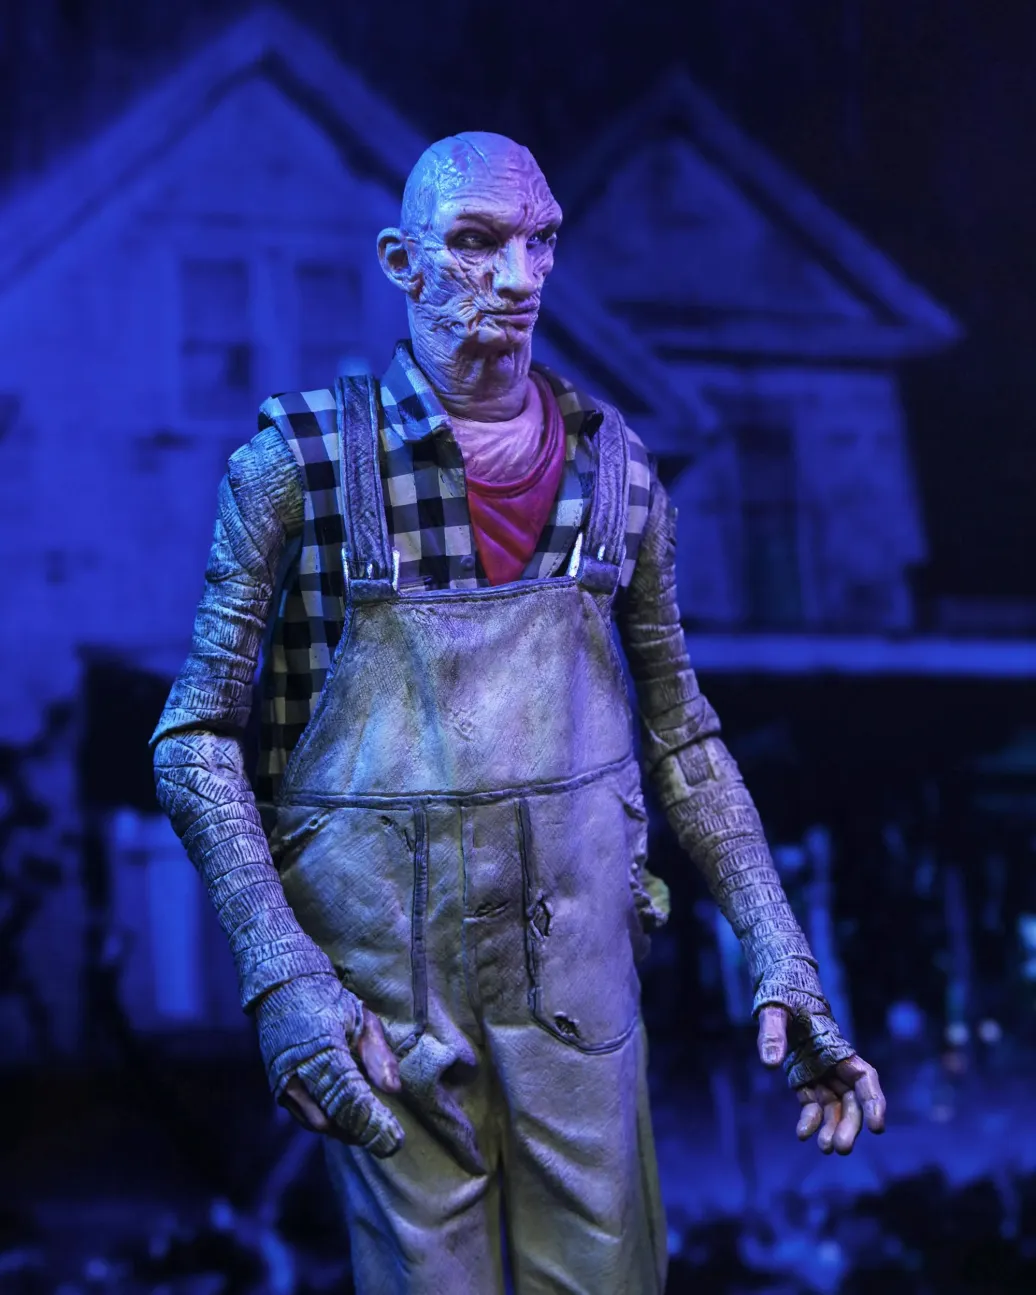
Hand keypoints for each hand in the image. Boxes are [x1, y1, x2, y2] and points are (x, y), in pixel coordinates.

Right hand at [254, 975, 404, 1157]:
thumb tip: (395, 1089)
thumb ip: (378, 1054)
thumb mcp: (361, 1018)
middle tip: (388, 1142)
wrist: (283, 989)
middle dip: (362, 1134)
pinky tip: (348, 1124)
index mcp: (323, 1050)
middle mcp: (299, 1071)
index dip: (373, 1121)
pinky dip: (328, 1124)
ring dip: (345, 1132)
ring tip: (372, 1133)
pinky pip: (305, 1118)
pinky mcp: (278, 1089)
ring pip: (318, 1124)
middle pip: (333, 1118)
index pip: (350, 1098)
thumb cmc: (329, 1002)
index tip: (395, 1138)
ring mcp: (285, 1083)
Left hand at [756, 1005, 886, 1153]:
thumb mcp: (775, 1009)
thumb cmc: (783, 994)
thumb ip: (772, 1033)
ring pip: (834, 1106)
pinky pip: (812, 1103)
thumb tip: (770, 1064)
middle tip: (841, 1148)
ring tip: (826, 1149)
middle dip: (850, 1124)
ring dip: (832, 1128)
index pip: (864, 1078)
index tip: (878, 1127)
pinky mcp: (803, 1078)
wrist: (778, 987)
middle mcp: (833, 1063)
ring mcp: (819, 1072)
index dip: (874, 1102)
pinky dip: (810, 1120)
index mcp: (836, 1046)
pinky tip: (802, 1134)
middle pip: (851, 1100)